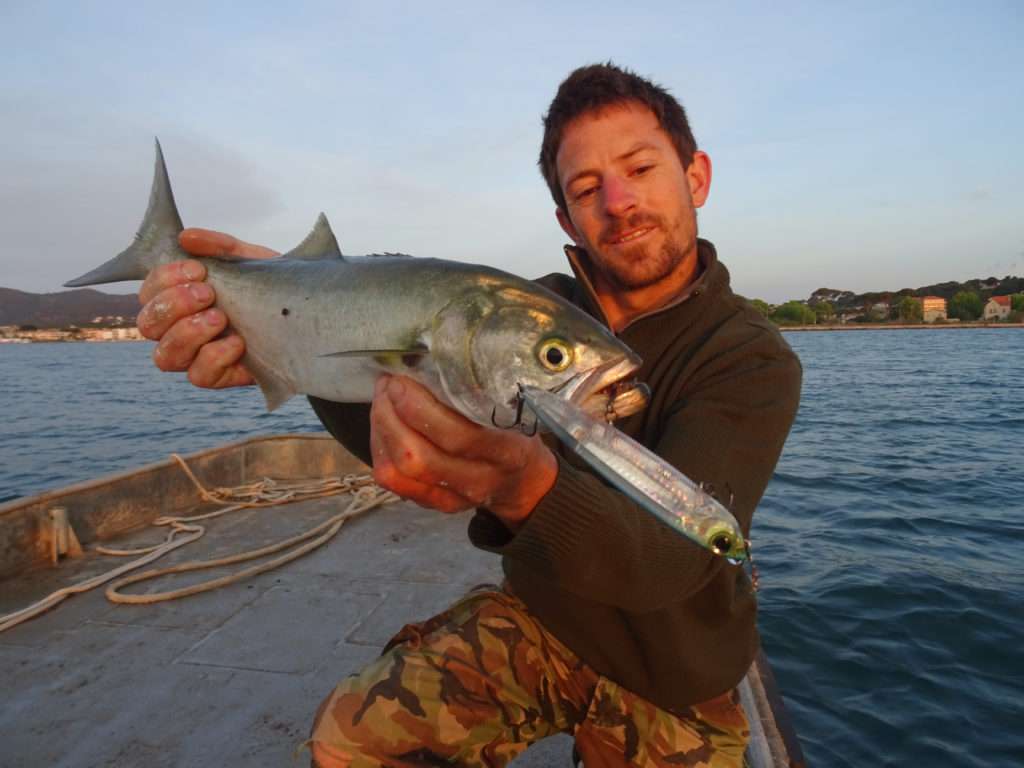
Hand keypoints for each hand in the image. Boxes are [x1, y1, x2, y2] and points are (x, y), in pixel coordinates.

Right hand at [136, 229, 277, 387]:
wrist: (306, 318)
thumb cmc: (267, 287)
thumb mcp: (248, 260)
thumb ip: (219, 247)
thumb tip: (187, 238)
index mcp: (177, 299)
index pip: (148, 292)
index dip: (164, 279)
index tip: (197, 269)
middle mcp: (178, 330)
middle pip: (148, 325)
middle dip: (173, 305)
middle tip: (207, 293)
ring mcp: (195, 356)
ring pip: (165, 356)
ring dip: (188, 333)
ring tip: (220, 317)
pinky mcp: (217, 377)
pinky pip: (199, 376)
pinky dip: (214, 357)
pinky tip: (237, 342)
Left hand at [370, 375, 557, 528]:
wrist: (523, 483)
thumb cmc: (513, 434)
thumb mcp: (512, 412)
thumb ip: (480, 395)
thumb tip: (427, 360)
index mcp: (505, 452)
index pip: (458, 437)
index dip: (419, 408)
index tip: (402, 380)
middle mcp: (478, 480)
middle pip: (418, 457)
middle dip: (390, 416)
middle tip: (387, 386)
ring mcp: (453, 498)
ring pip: (399, 470)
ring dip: (381, 430)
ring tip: (381, 400)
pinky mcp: (433, 504)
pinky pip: (392, 481)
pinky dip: (379, 449)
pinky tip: (383, 426)